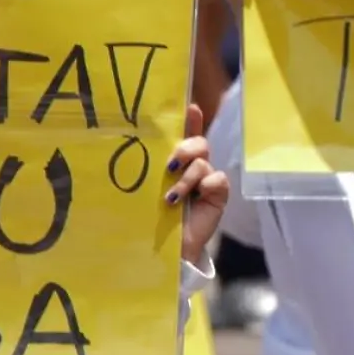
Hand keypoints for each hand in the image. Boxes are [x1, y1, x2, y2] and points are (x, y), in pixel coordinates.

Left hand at [164, 103, 228, 263]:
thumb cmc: (154, 216)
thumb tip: (135, 145)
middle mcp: (195, 166)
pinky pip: (217, 179)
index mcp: (177, 161)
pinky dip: (202, 186)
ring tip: (171, 197)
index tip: (190, 106)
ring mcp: (208, 180)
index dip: (190, 119)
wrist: (168, 248)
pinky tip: (189, 200)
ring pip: (203, 162)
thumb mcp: (150, 187)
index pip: (186, 134)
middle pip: (198, 143)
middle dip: (186, 148)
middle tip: (171, 164)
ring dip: (186, 178)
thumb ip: (151, 168)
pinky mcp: (218, 194)